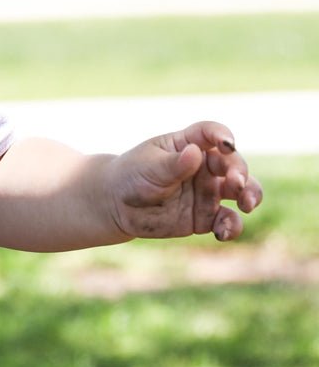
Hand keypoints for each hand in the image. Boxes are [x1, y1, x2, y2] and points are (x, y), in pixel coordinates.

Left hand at [110, 121, 262, 241]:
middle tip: (236, 184)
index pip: (210, 133)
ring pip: (241, 191)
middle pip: (233, 163)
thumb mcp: (148, 167)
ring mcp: (207, 191)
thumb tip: (195, 152)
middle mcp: (204, 167)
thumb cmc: (131, 176)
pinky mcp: (207, 216)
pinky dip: (231, 226)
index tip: (227, 145)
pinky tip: (223, 233)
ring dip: (250, 195)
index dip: (222, 136)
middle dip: (240, 172)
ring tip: (246, 205)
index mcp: (188, 145)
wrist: (116, 205)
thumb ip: (173, 164)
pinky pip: (227, 221)